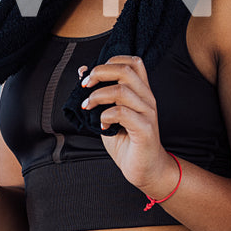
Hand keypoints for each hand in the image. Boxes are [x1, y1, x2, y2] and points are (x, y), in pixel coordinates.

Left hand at [79, 56, 176, 196]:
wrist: (145, 169)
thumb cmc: (127, 142)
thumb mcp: (108, 114)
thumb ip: (99, 95)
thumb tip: (82, 72)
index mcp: (141, 91)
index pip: (133, 62)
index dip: (111, 61)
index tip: (92, 75)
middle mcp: (147, 98)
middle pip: (126, 70)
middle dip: (99, 73)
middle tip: (84, 85)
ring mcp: (147, 113)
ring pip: (122, 91)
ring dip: (98, 96)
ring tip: (88, 107)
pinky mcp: (145, 129)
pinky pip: (123, 113)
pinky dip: (106, 116)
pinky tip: (102, 125)